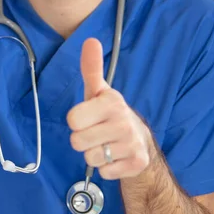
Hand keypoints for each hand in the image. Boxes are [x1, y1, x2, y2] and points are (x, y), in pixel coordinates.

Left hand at [67, 38, 151, 179]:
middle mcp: (123, 122)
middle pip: (77, 142)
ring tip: (106, 144)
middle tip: (97, 133)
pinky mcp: (136, 163)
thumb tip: (90, 40)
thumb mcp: (99, 92)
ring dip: (95, 155)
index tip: (89, 117)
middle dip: (84, 140)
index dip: (77, 121)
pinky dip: (107, 168)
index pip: (73, 119)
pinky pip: (104, 173)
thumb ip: (91, 69)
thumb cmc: (110, 114)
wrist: (141, 141)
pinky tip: (115, 157)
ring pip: (90, 159)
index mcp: (111, 102)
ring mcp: (131, 143)